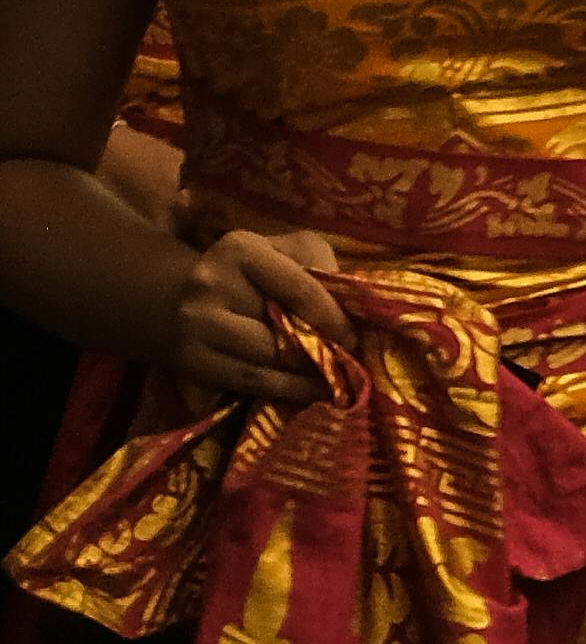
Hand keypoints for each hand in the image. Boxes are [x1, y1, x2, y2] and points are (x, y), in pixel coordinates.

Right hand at [164, 221, 341, 402]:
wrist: (173, 301)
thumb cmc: (241, 272)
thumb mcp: (275, 249)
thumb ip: (311, 261)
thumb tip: (347, 296)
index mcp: (242, 249)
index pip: (297, 286)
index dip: (330, 315)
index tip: (354, 335)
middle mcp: (214, 285)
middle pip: (279, 327)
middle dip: (319, 348)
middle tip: (348, 362)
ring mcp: (198, 326)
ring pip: (263, 361)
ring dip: (303, 376)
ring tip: (333, 382)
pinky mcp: (190, 362)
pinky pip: (246, 382)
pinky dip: (281, 390)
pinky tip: (305, 393)